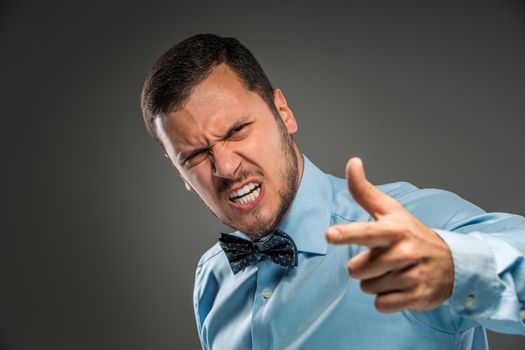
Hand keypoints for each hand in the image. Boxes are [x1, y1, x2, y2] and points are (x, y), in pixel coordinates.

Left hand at [325, 157, 453, 312]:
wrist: (452, 262)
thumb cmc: (410, 234)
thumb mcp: (390, 211)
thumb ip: (365, 191)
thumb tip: (353, 161)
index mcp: (394, 229)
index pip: (366, 232)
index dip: (347, 233)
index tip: (330, 234)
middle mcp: (404, 251)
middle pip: (357, 269)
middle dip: (363, 267)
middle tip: (382, 258)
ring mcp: (413, 275)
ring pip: (368, 287)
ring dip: (374, 282)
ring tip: (393, 271)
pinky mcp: (419, 296)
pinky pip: (382, 305)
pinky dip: (386, 299)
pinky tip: (400, 287)